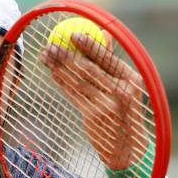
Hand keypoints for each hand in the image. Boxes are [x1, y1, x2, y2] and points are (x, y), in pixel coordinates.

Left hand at [40, 33, 148, 170]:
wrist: (128, 146)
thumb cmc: (126, 110)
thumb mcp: (126, 86)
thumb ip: (113, 62)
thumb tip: (104, 32)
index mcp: (131, 79)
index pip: (107, 58)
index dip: (88, 45)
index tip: (72, 34)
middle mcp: (120, 92)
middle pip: (88, 69)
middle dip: (66, 55)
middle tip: (51, 44)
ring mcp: (106, 105)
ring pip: (77, 82)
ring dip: (58, 68)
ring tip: (45, 56)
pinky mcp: (93, 117)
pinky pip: (73, 96)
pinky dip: (62, 83)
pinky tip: (53, 73)